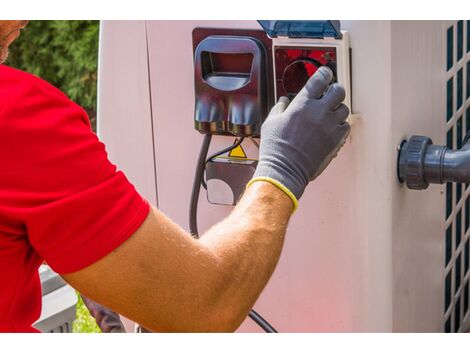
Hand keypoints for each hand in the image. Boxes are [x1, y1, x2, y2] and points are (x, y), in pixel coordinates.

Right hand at [248, 66, 349, 208]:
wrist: (285, 170)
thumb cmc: (275, 147)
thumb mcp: (271, 122)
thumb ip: (280, 108)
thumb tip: (285, 101)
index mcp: (302, 103)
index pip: (321, 78)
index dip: (324, 73)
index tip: (324, 74)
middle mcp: (319, 112)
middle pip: (339, 90)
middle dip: (334, 90)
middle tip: (329, 95)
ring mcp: (330, 126)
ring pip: (344, 108)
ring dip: (337, 109)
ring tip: (329, 114)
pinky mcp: (336, 140)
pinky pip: (346, 126)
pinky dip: (340, 125)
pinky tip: (331, 128)